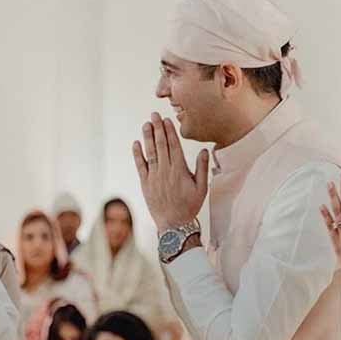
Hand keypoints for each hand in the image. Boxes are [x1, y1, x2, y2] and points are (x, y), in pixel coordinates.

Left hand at [133, 113, 208, 232]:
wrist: (174, 225)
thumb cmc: (190, 206)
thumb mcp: (202, 188)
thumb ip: (202, 168)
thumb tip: (204, 150)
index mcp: (180, 170)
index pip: (174, 146)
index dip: (170, 131)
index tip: (167, 120)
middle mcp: (165, 171)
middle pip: (161, 145)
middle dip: (157, 129)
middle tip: (154, 115)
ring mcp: (154, 177)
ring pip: (150, 153)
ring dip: (147, 137)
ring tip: (146, 124)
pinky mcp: (145, 184)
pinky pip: (140, 166)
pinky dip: (137, 154)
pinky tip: (136, 143)